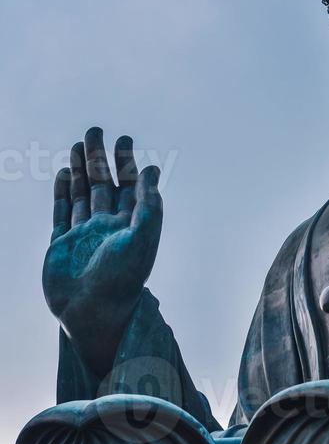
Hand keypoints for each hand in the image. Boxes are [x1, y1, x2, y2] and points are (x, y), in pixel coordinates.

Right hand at [42, 127, 162, 377]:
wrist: (93, 313)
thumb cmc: (122, 279)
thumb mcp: (142, 237)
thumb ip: (148, 205)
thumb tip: (152, 170)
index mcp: (130, 226)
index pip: (129, 187)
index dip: (127, 164)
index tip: (125, 141)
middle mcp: (107, 227)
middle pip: (104, 184)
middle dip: (100, 157)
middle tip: (96, 130)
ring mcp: (82, 235)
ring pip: (82, 194)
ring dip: (81, 169)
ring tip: (79, 144)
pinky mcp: (60, 245)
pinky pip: (62, 212)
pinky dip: (63, 192)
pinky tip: (65, 172)